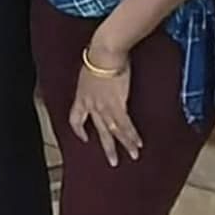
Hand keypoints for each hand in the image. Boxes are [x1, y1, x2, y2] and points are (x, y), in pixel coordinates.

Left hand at [69, 39, 140, 167]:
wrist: (105, 52)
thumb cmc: (98, 54)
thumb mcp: (89, 70)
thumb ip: (92, 80)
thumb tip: (97, 79)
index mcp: (81, 96)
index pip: (75, 118)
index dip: (79, 130)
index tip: (84, 137)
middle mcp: (91, 105)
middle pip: (99, 130)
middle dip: (107, 147)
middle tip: (112, 162)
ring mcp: (104, 107)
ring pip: (114, 131)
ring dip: (124, 145)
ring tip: (133, 156)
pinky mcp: (117, 105)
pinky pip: (124, 125)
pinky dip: (132, 135)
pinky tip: (138, 143)